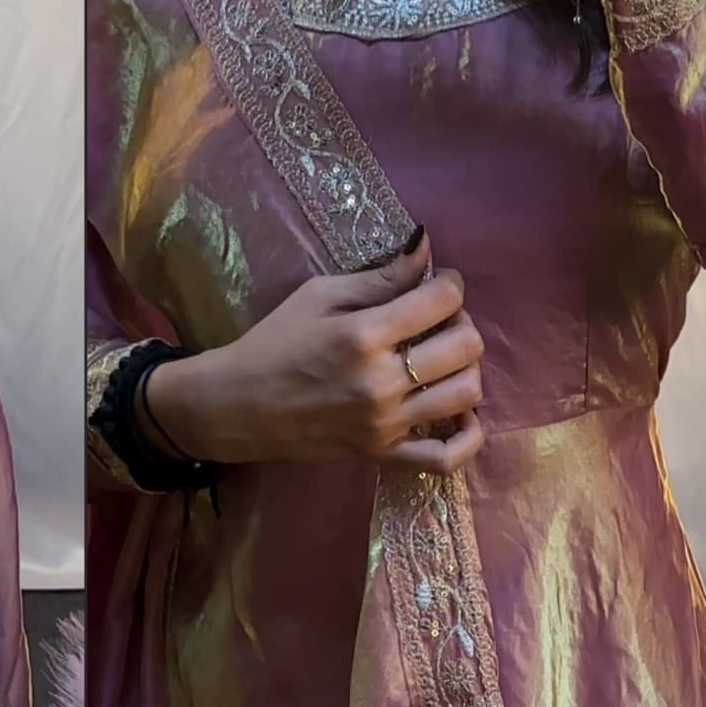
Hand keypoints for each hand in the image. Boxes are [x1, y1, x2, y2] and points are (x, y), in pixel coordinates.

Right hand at [145, 233, 486, 475]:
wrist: (237, 405)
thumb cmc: (273, 342)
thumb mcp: (317, 296)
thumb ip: (378, 277)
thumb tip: (426, 247)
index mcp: (364, 334)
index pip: (443, 300)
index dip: (450, 283)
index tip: (439, 282)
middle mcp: (382, 381)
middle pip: (465, 345)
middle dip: (461, 321)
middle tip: (438, 319)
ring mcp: (386, 424)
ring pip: (466, 393)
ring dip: (466, 367)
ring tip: (443, 357)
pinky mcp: (382, 454)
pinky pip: (446, 458)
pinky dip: (468, 438)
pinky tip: (462, 415)